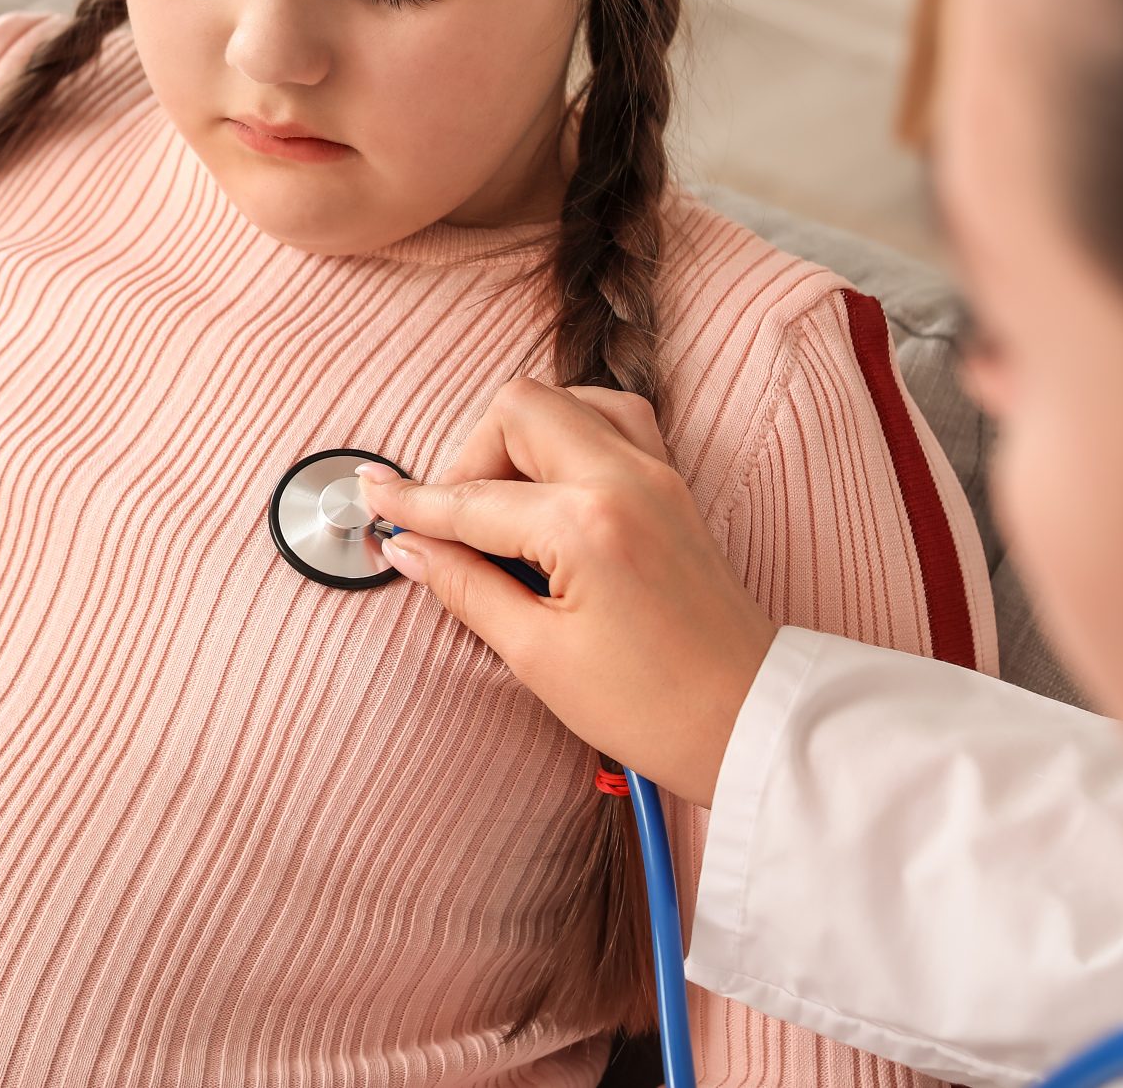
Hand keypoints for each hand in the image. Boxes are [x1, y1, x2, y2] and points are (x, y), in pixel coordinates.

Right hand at [360, 377, 777, 806]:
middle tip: (452, 522)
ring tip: (502, 506)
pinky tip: (549, 489)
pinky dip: (568, 436)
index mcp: (588, 523)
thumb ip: (465, 587)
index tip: (373, 499)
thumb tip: (410, 549)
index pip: (472, 498)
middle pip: (519, 408)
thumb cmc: (653, 708)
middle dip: (470, 456)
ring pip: (567, 401)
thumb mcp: (537, 656)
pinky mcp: (673, 486)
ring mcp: (657, 475)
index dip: (412, 505)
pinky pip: (611, 420)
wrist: (749, 722)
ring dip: (520, 438)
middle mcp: (626, 478)